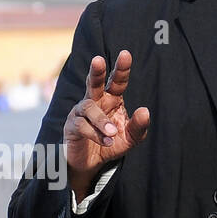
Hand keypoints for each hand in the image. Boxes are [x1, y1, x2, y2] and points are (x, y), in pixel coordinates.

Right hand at [63, 50, 149, 200]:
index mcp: (111, 99)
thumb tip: (145, 111)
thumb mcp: (130, 138)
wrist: (91, 163)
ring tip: (112, 132)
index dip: (121, 69)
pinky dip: (95, 134)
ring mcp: (80, 112)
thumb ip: (139, 126)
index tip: (125, 54)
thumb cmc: (111, 144)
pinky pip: (81, 125)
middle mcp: (95, 101)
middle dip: (96, 71)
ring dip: (101, 120)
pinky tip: (106, 141)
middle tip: (98, 59)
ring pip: (88, 107)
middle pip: (94, 82)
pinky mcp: (71, 126)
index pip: (117, 81)